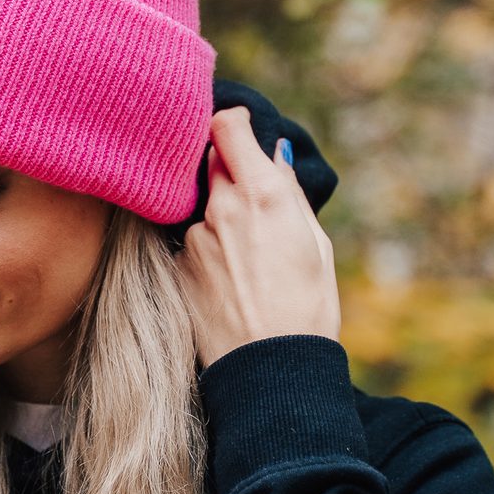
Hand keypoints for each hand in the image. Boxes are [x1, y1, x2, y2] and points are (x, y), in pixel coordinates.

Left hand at [176, 105, 342, 369]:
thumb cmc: (308, 308)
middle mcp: (222, 207)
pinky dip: (204, 248)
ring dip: (215, 214)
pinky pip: (189, 241)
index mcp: (264, 193)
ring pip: (199, 205)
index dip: (231, 123)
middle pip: (209, 161)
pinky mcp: (178, 265)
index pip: (227, 127)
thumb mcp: (316, 244)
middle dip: (225, 167)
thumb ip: (290, 193)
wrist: (271, 370)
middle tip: (246, 193)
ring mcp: (194, 236)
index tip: (237, 128)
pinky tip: (227, 279)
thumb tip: (274, 156)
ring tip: (243, 255)